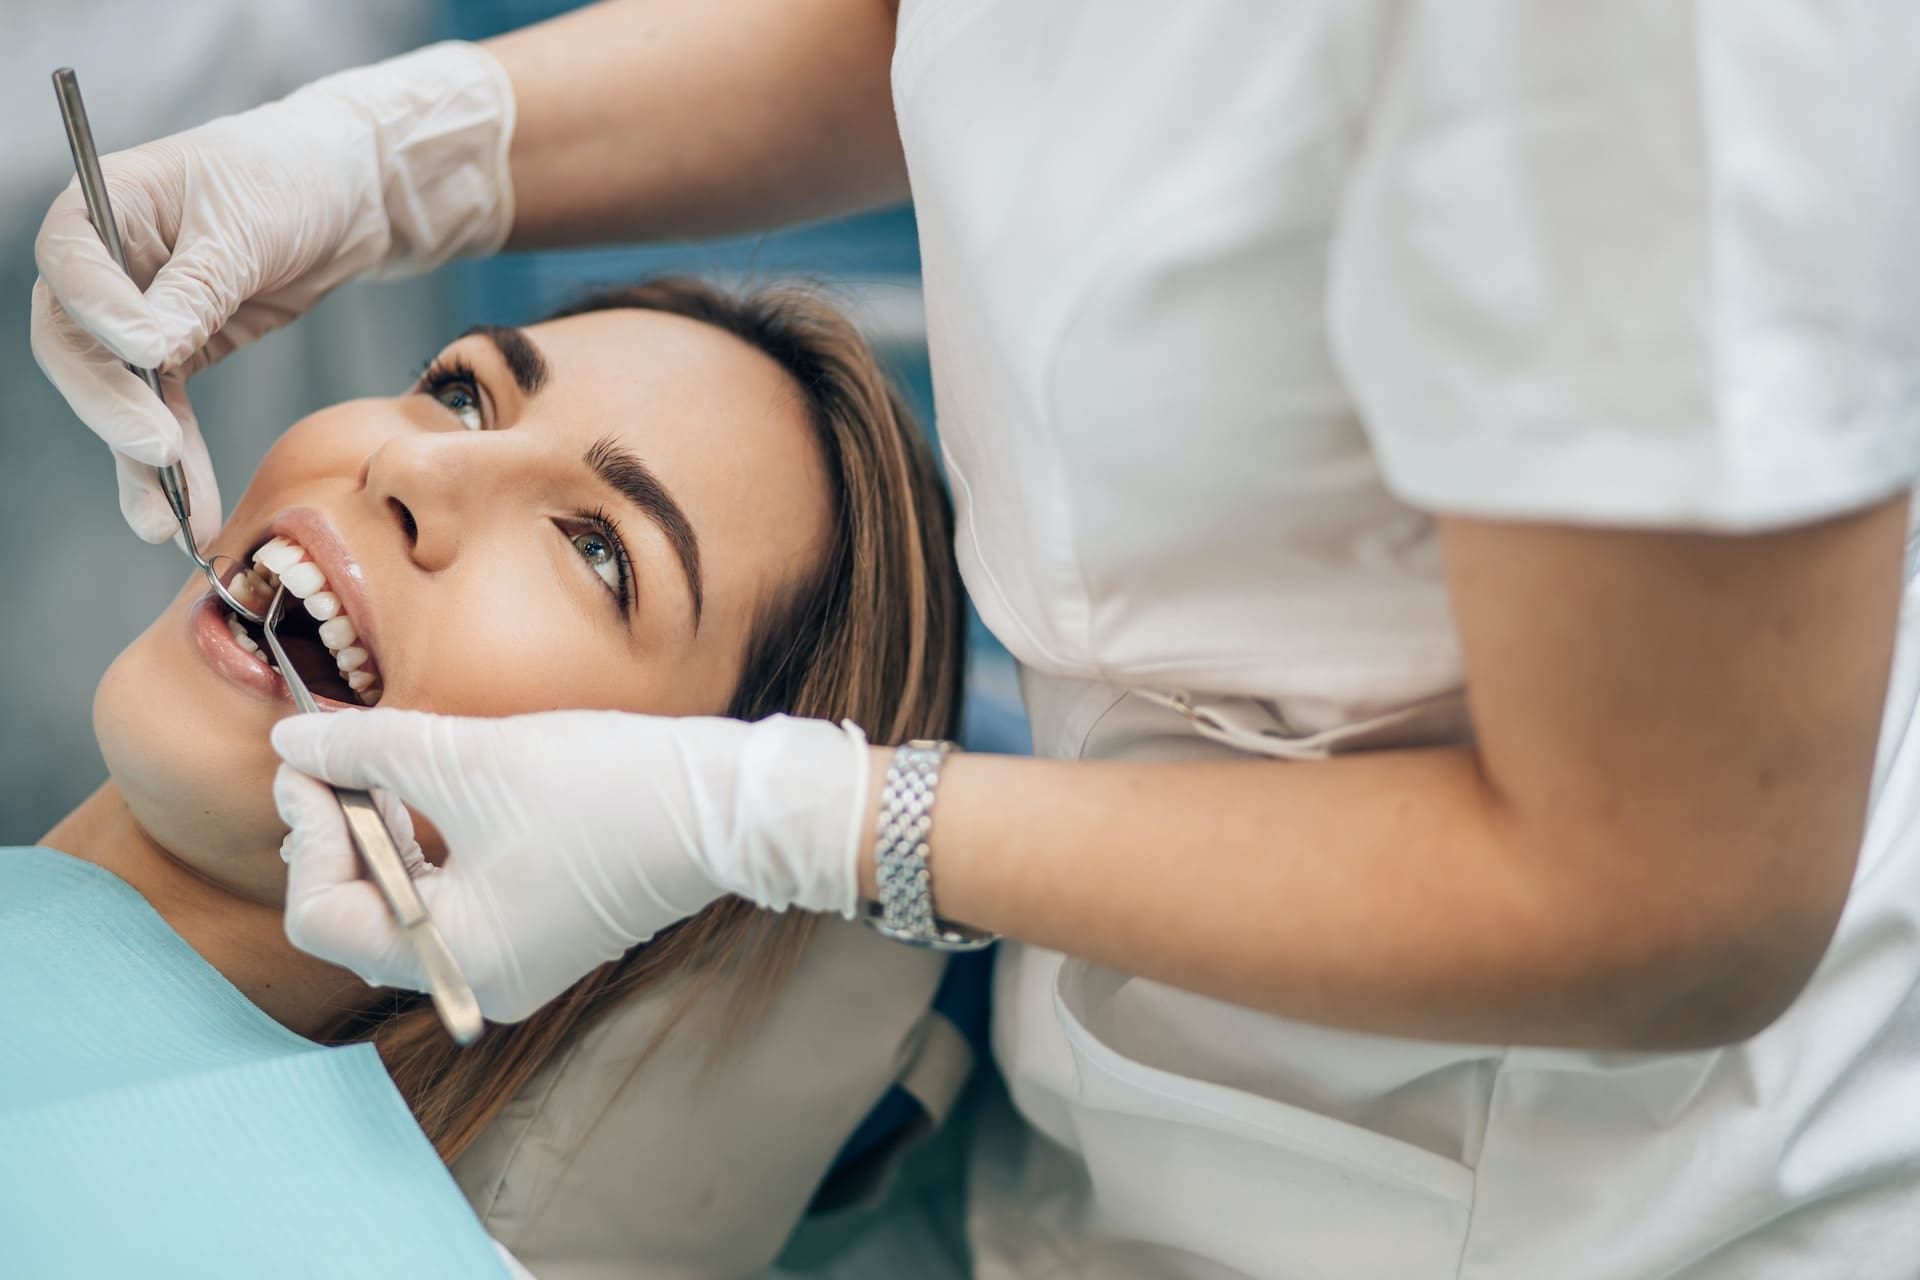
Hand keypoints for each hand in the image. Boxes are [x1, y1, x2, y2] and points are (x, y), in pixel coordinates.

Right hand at [31, 42, 513, 544]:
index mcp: (103, 205)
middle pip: (78, 345)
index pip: (72, 264)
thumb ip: (199, 284)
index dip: (102, 314)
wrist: (345, 194)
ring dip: (141, 462)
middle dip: (114, 406)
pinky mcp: (179, 354)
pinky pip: (166, 416)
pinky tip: (193, 514)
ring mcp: (135, 315)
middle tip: (156, 450)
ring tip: (165, 522)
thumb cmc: (289, 178)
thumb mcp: (248, 222)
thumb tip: (152, 347)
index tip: (151, 351)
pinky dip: (180, 465)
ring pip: (118, 396)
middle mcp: (104, 265)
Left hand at [271, 709, 872, 1022]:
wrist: (726, 805)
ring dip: (380, 835)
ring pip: (405, 906)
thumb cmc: (608, 791)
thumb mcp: (471, 759)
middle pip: (361, 917)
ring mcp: (514, 959)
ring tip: (378, 765)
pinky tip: (426, 790)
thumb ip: (368, 749)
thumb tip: (294, 743)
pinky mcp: (541, 929)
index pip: (325, 918)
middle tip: (331, 759)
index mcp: (456, 958)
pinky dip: (427, 847)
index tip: (306, 763)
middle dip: (338, 833)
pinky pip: (453, 899)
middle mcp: (480, 978)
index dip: (307, 834)